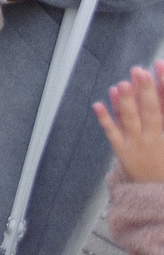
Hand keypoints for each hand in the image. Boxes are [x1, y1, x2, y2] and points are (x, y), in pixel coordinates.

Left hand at [95, 63, 163, 184]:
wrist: (158, 188)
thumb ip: (163, 111)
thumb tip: (160, 90)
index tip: (160, 65)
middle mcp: (154, 137)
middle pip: (150, 110)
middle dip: (145, 89)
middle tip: (139, 70)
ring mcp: (136, 143)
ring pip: (130, 119)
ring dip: (125, 101)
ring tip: (122, 84)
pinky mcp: (122, 149)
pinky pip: (112, 132)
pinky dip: (105, 118)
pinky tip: (97, 104)